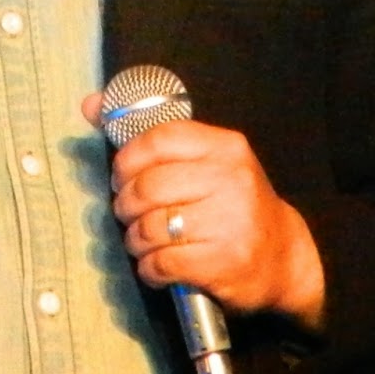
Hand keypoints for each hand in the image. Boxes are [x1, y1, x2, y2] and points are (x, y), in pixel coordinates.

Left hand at [82, 92, 325, 331]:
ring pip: (151, 227)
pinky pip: (162, 263)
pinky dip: (149, 268)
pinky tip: (156, 267)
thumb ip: (150, 137)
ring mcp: (230, 222)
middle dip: (125, 205)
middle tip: (127, 213)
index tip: (121, 176)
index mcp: (225, 147)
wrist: (284, 257)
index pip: (158, 140)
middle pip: (148, 187)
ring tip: (142, 242)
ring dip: (135, 240)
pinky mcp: (224, 263)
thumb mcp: (205, 162)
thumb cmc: (232, 203)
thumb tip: (90, 105)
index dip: (127, 159)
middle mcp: (230, 180)